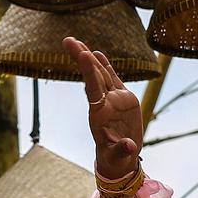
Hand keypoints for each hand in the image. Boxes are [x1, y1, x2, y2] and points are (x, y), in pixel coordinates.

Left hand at [63, 37, 143, 179]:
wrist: (120, 156)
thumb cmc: (117, 157)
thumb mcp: (119, 155)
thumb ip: (122, 149)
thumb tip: (129, 146)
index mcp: (100, 114)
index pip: (93, 89)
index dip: (88, 72)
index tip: (81, 54)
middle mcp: (104, 103)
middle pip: (92, 76)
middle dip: (81, 58)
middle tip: (68, 40)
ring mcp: (112, 99)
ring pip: (100, 74)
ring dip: (89, 58)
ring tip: (77, 42)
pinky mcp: (121, 98)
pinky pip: (112, 78)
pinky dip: (105, 65)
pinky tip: (96, 53)